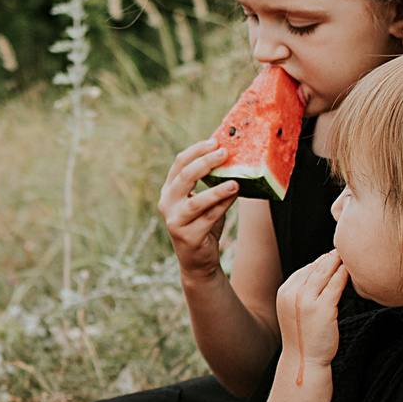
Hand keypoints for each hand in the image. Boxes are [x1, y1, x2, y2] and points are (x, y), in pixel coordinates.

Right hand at [159, 140, 239, 277]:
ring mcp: (175, 221)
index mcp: (169, 191)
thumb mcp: (203, 201)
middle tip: (225, 153)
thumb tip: (230, 158)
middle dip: (205, 162)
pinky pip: (209, 218)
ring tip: (235, 182)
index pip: (179, 164)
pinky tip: (235, 196)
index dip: (197, 150)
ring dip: (217, 190)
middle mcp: (167, 204)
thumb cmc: (202, 225)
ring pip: (196, 201)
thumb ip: (210, 183)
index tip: (216, 141)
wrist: (198, 260)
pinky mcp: (187, 236)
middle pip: (185, 177)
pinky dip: (223, 206)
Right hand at [274, 251, 345, 375]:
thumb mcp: (296, 309)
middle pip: (316, 266)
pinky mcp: (323, 308)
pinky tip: (353, 272)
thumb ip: (304, 291)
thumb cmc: (305, 336)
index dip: (322, 261)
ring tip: (354, 257)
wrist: (304, 360)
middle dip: (333, 257)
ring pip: (326, 272)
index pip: (306, 269)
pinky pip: (337, 284)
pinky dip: (345, 275)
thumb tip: (323, 271)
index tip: (336, 256)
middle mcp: (293, 293)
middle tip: (348, 250)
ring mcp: (306, 300)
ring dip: (340, 262)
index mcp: (284, 292)